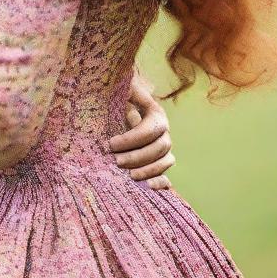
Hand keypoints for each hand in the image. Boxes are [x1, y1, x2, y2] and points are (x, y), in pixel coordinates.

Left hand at [109, 73, 174, 188]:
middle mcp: (162, 129)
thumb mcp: (115, 91)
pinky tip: (148, 187)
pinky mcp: (158, 160)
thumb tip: (114, 89)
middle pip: (160, 146)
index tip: (110, 144)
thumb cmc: (112, 97)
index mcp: (154, 112)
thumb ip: (117, 91)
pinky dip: (160, 182)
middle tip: (116, 162)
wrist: (114, 104)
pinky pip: (166, 173)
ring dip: (149, 170)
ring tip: (129, 177)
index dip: (133, 139)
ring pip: (166, 160)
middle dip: (138, 156)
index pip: (151, 128)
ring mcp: (162, 145)